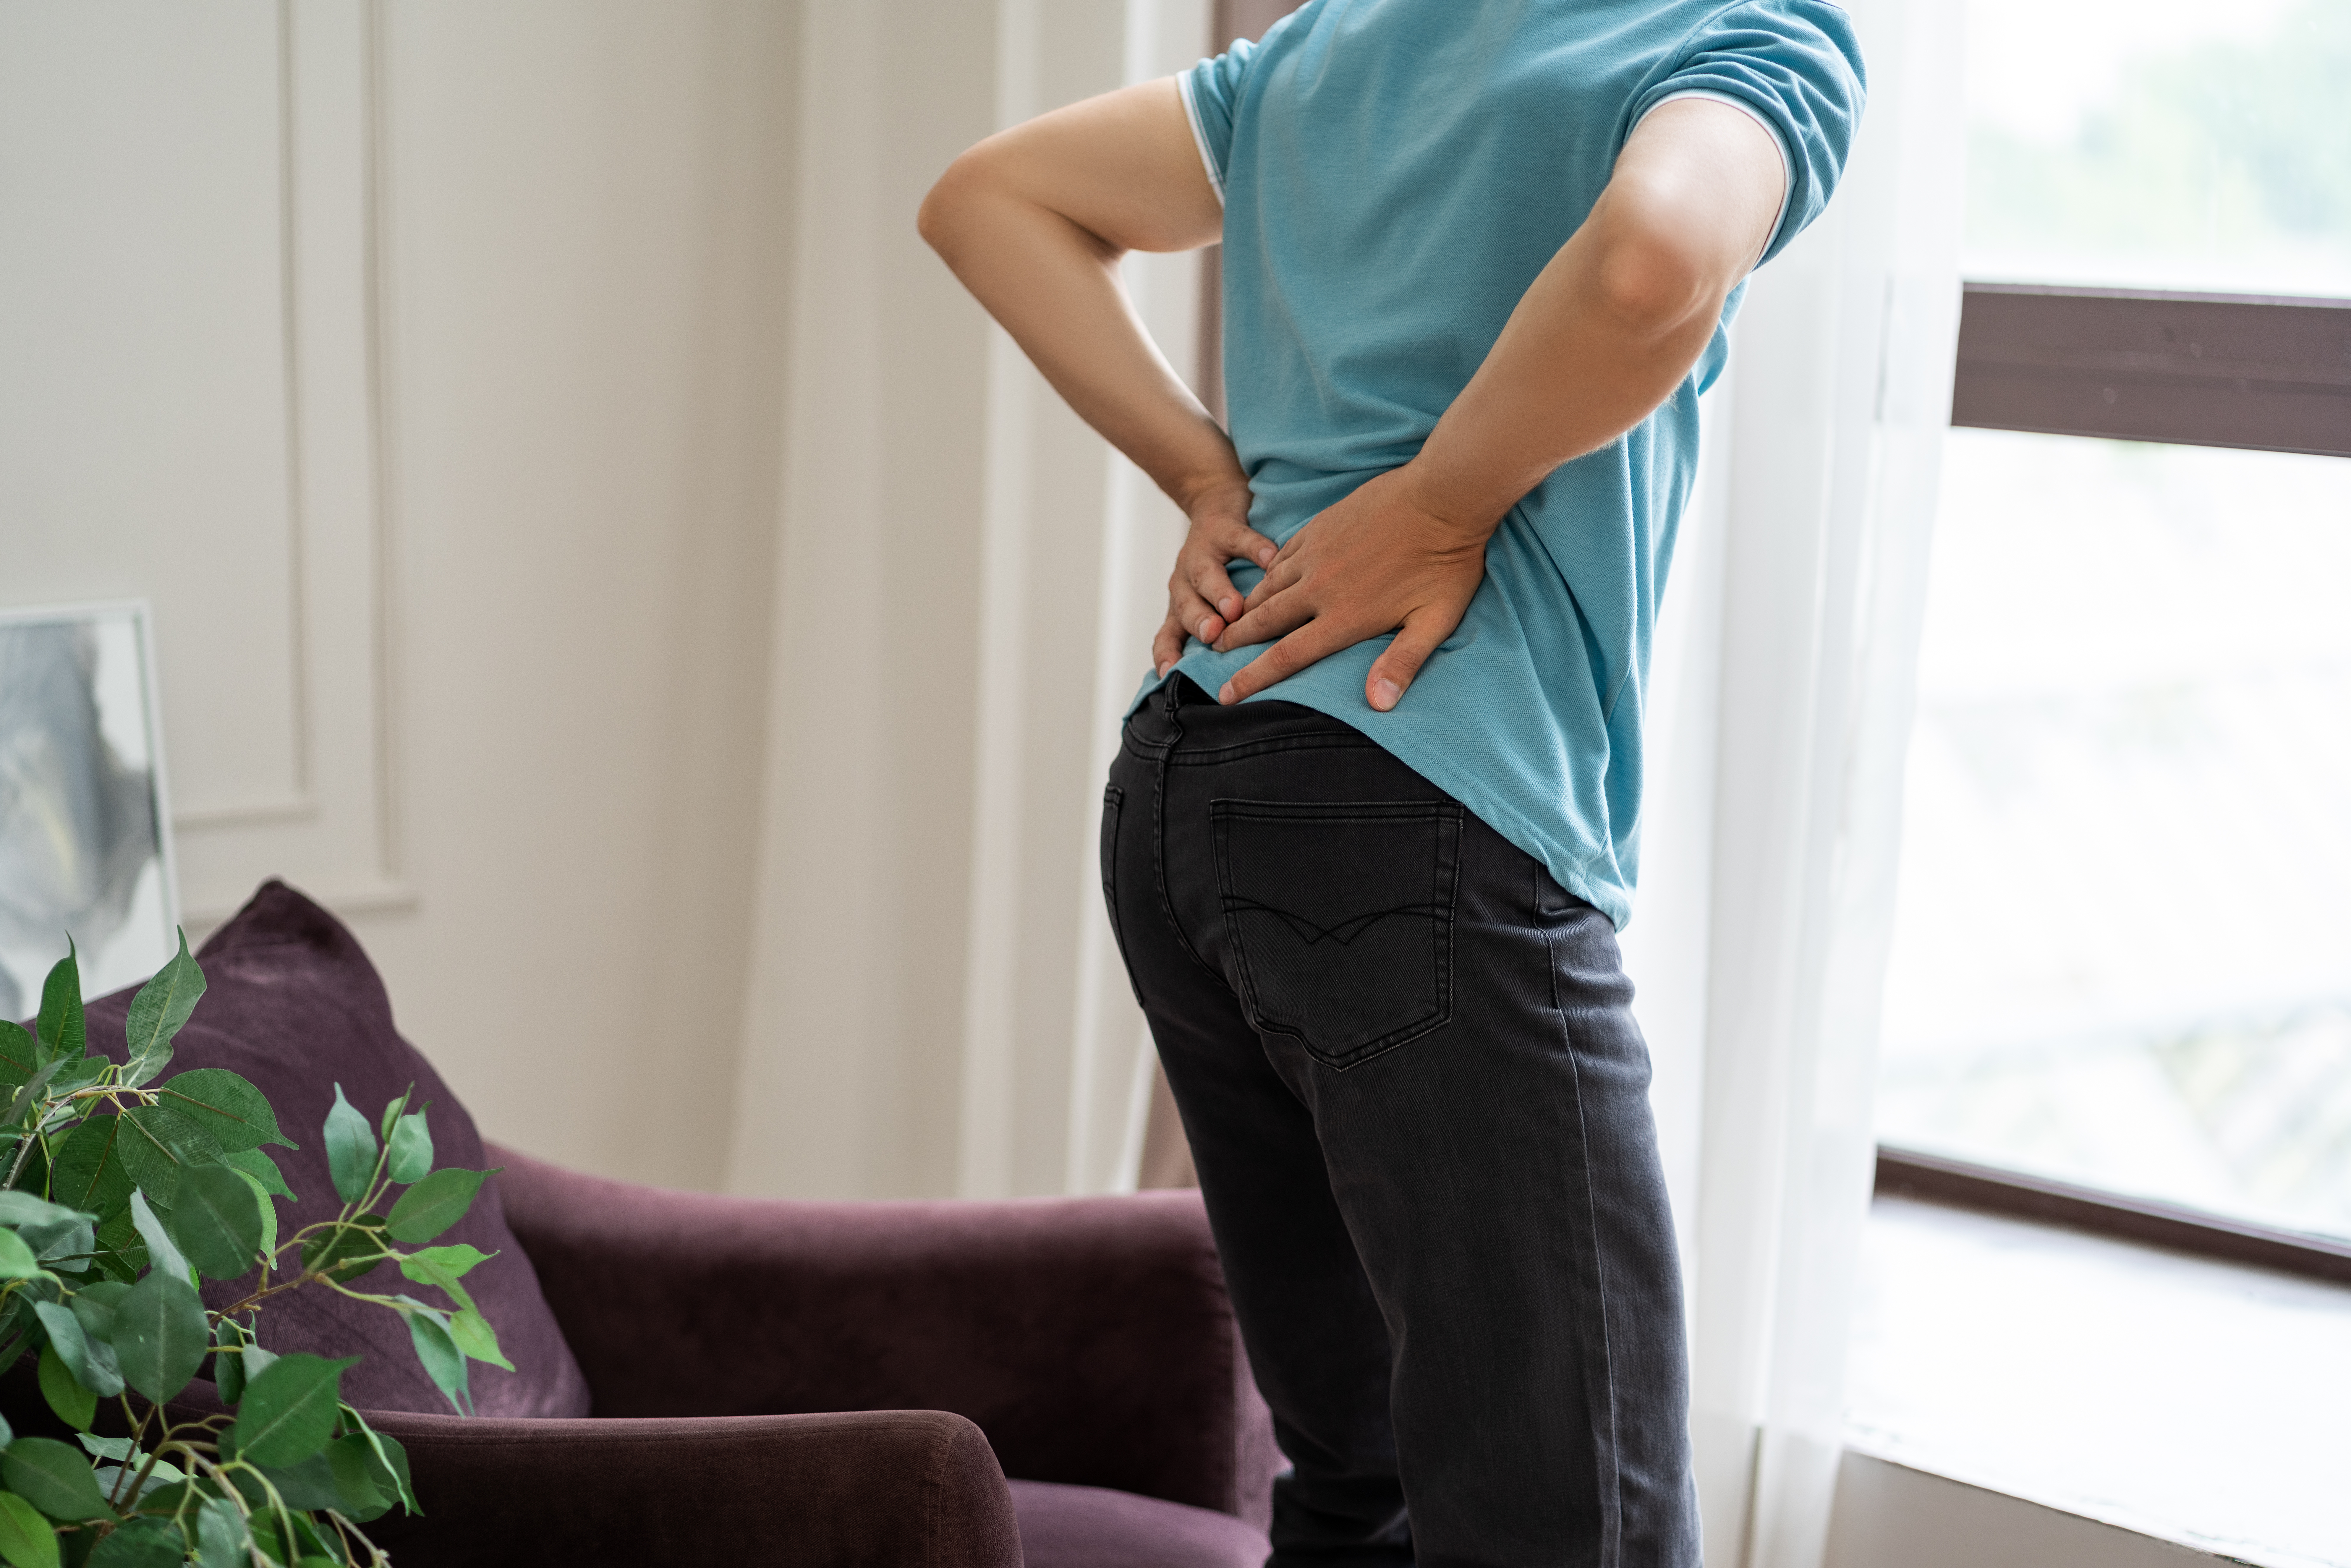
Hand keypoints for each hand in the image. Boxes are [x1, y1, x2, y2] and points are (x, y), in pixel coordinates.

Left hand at [1153, 479, 1278, 676]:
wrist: (1215, 503)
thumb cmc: (1219, 566)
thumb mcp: (1209, 601)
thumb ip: (1219, 633)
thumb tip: (1240, 679)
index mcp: (1181, 604)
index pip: (1166, 635)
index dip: (1167, 653)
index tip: (1171, 673)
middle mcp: (1185, 581)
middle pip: (1185, 606)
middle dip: (1198, 622)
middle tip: (1214, 635)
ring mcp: (1200, 552)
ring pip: (1205, 574)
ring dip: (1219, 592)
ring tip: (1235, 608)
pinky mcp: (1222, 526)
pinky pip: (1239, 537)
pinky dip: (1255, 548)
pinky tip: (1272, 559)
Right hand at [1210, 465, 1491, 710]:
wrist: (1443, 495)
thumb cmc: (1447, 564)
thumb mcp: (1434, 621)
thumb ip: (1403, 663)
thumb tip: (1379, 704)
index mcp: (1344, 616)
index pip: (1287, 656)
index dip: (1253, 678)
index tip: (1226, 694)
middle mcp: (1320, 587)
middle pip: (1264, 619)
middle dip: (1235, 640)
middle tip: (1213, 652)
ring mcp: (1317, 553)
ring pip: (1268, 586)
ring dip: (1246, 607)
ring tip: (1230, 621)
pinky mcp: (1321, 527)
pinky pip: (1282, 555)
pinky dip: (1268, 573)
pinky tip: (1266, 579)